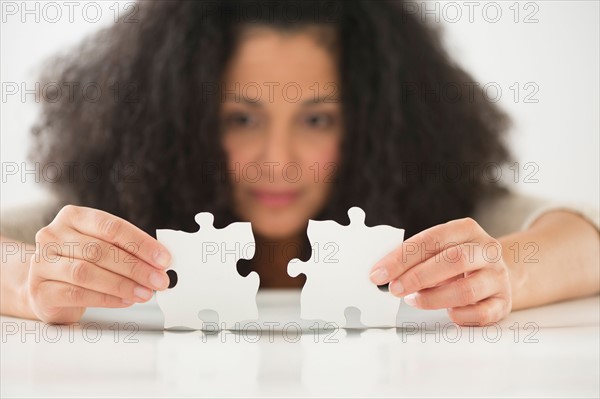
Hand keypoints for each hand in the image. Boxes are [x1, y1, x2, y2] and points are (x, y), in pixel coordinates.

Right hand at [26, 205, 171, 323]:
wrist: (45, 287)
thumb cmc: (80, 262)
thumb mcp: (100, 246)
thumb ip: (126, 248)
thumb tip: (160, 261)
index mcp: (72, 217)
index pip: (111, 227)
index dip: (141, 243)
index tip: (163, 258)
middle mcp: (52, 236)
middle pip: (100, 250)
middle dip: (136, 267)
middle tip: (159, 280)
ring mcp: (41, 263)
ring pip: (87, 272)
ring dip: (123, 284)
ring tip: (146, 292)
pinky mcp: (40, 290)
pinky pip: (77, 294)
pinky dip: (106, 298)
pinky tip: (125, 300)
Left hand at [369, 217, 511, 325]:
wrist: (496, 271)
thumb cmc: (458, 261)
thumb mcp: (441, 249)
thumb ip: (417, 257)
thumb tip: (384, 274)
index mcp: (466, 230)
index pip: (431, 239)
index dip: (402, 257)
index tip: (379, 273)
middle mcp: (487, 250)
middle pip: (453, 261)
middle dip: (418, 276)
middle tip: (394, 289)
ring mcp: (498, 277)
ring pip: (467, 290)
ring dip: (434, 298)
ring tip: (413, 300)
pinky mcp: (504, 302)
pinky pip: (481, 313)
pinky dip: (460, 315)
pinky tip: (447, 313)